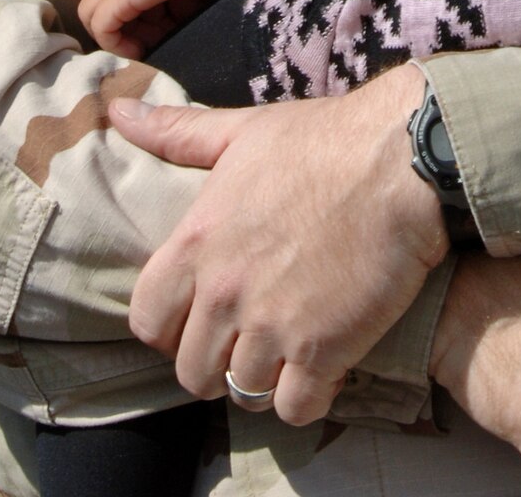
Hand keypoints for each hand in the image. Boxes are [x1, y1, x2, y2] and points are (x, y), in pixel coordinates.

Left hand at [79, 0, 238, 56]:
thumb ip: (189, 3)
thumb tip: (188, 24)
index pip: (134, 3)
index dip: (152, 25)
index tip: (175, 32)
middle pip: (112, 11)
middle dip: (137, 34)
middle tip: (164, 41)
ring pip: (94, 17)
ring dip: (122, 39)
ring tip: (150, 46)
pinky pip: (100, 28)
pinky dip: (117, 45)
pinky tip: (142, 49)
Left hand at [107, 63, 445, 424]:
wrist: (403, 159)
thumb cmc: (326, 140)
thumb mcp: (244, 131)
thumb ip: (178, 132)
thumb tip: (117, 110)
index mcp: (197, 242)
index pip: (147, 321)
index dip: (171, 326)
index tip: (201, 316)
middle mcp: (225, 291)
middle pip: (192, 370)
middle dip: (217, 361)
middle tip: (250, 338)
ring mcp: (271, 325)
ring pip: (240, 393)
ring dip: (263, 378)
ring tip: (287, 353)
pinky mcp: (322, 349)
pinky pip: (294, 409)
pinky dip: (307, 398)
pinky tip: (324, 367)